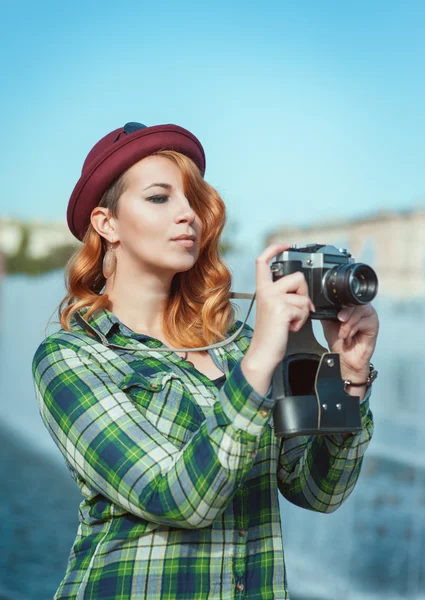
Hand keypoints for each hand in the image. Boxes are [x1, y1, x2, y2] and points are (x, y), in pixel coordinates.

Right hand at [243, 243, 314, 377]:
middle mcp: (265, 291)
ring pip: (303, 296)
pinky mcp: (281, 309)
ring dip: (303, 312)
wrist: (263, 353)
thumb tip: (305, 296)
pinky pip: (303, 309)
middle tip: (295, 311)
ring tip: (290, 322)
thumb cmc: (271, 334)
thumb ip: (285, 296)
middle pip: (297, 277)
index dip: (274, 248)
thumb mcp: (275, 309)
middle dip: (304, 295)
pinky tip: (289, 328)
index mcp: (262, 289)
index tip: (286, 246)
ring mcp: (272, 299)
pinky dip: (301, 321)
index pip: (263, 261)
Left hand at [321, 304, 378, 381]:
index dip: (341, 302)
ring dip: (347, 324)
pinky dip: (353, 330)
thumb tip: (323, 303)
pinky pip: (363, 321)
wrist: (344, 358)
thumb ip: (328, 311)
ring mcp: (369, 316)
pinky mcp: (374, 324)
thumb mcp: (328, 323)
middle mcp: (362, 309)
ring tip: (343, 335)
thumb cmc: (338, 341)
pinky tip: (350, 338)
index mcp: (351, 307)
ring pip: (358, 311)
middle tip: (339, 321)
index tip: (335, 313)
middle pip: (354, 302)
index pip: (348, 297)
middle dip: (344, 313)